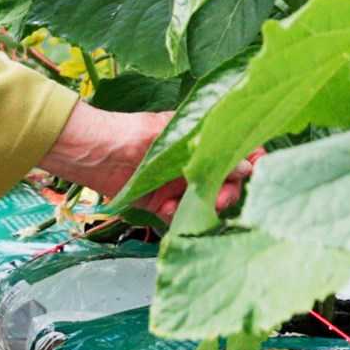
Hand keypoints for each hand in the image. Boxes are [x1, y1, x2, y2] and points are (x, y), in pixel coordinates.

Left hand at [35, 102, 252, 220]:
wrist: (90, 153)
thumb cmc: (130, 133)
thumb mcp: (173, 139)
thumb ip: (208, 154)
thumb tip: (247, 167)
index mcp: (199, 137)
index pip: (238, 148)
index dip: (252, 160)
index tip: (259, 173)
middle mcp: (192, 160)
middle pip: (227, 180)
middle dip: (228, 190)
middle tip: (219, 197)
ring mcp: (177, 182)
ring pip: (206, 200)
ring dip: (202, 206)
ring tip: (188, 204)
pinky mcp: (161, 202)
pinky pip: (180, 214)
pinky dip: (176, 216)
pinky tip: (165, 209)